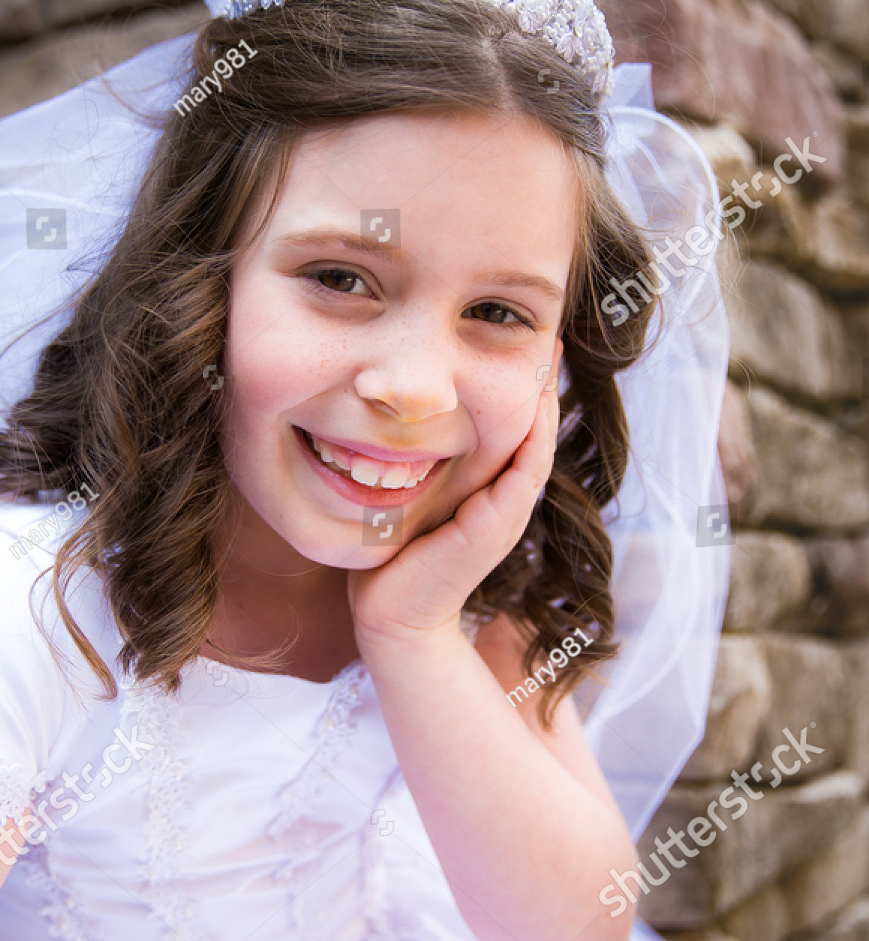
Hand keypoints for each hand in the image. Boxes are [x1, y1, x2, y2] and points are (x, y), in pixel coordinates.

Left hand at [348, 348, 560, 650]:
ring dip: (544, 394)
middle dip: (542, 377)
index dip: (522, 382)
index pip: (517, 425)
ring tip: (548, 346)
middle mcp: (506, 498)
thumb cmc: (393, 558)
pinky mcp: (496, 524)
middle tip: (549, 326)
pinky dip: (533, 429)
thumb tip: (396, 414)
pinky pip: (526, 466)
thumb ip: (417, 462)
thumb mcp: (412, 495)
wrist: (391, 614)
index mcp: (490, 489)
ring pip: (538, 440)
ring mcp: (507, 512)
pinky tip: (532, 394)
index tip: (518, 336)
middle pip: (536, 426)